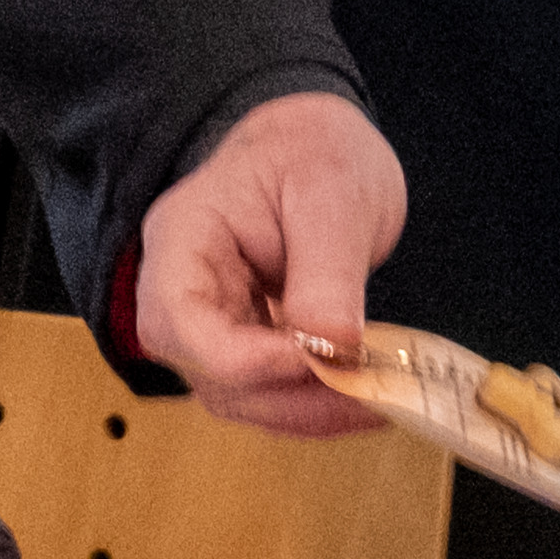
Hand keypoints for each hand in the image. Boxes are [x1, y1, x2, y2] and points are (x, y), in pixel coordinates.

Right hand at [134, 91, 406, 436]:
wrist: (319, 147)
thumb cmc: (313, 148)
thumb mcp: (330, 186)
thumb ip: (327, 268)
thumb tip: (332, 345)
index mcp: (181, 238)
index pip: (179, 320)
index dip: (240, 358)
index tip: (319, 360)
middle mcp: (183, 290)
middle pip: (207, 373)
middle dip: (287, 396)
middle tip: (368, 394)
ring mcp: (214, 322)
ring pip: (241, 397)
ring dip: (309, 411)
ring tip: (380, 399)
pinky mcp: (250, 343)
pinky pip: (272, 391)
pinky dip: (319, 403)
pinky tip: (369, 395)